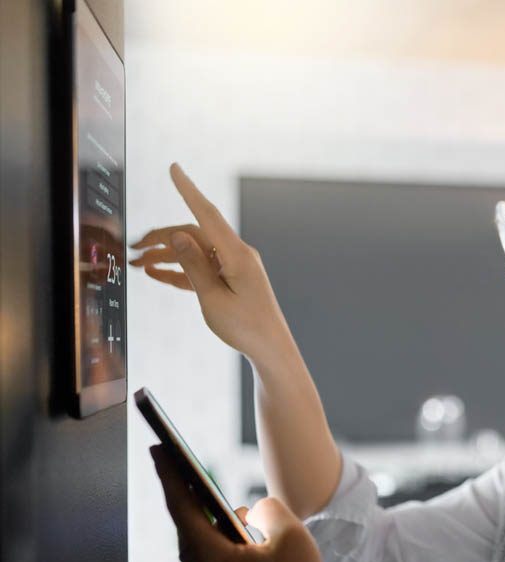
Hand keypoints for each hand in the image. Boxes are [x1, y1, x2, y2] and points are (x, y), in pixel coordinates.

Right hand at [129, 163, 291, 362]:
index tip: (174, 168)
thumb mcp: (212, 298)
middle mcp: (237, 255)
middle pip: (193, 235)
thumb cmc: (246, 326)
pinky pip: (202, 268)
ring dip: (166, 256)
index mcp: (236, 255)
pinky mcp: (231, 279)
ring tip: (138, 264)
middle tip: (133, 248)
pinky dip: (180, 270)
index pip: (207, 214)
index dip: (188, 190)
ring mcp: (234, 266)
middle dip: (161, 238)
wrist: (269, 348)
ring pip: (195, 251)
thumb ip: (194, 265)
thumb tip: (178, 234)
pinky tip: (156, 273)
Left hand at [149, 445, 349, 561]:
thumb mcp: (291, 537)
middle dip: (196, 496)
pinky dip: (228, 546)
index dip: (170, 472)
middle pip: (192, 525)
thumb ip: (267, 509)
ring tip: (235, 508)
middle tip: (186, 465)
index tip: (158, 447)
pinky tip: (248, 541)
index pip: (181, 505)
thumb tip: (251, 512)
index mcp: (208, 557)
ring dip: (220, 525)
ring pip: (207, 546)